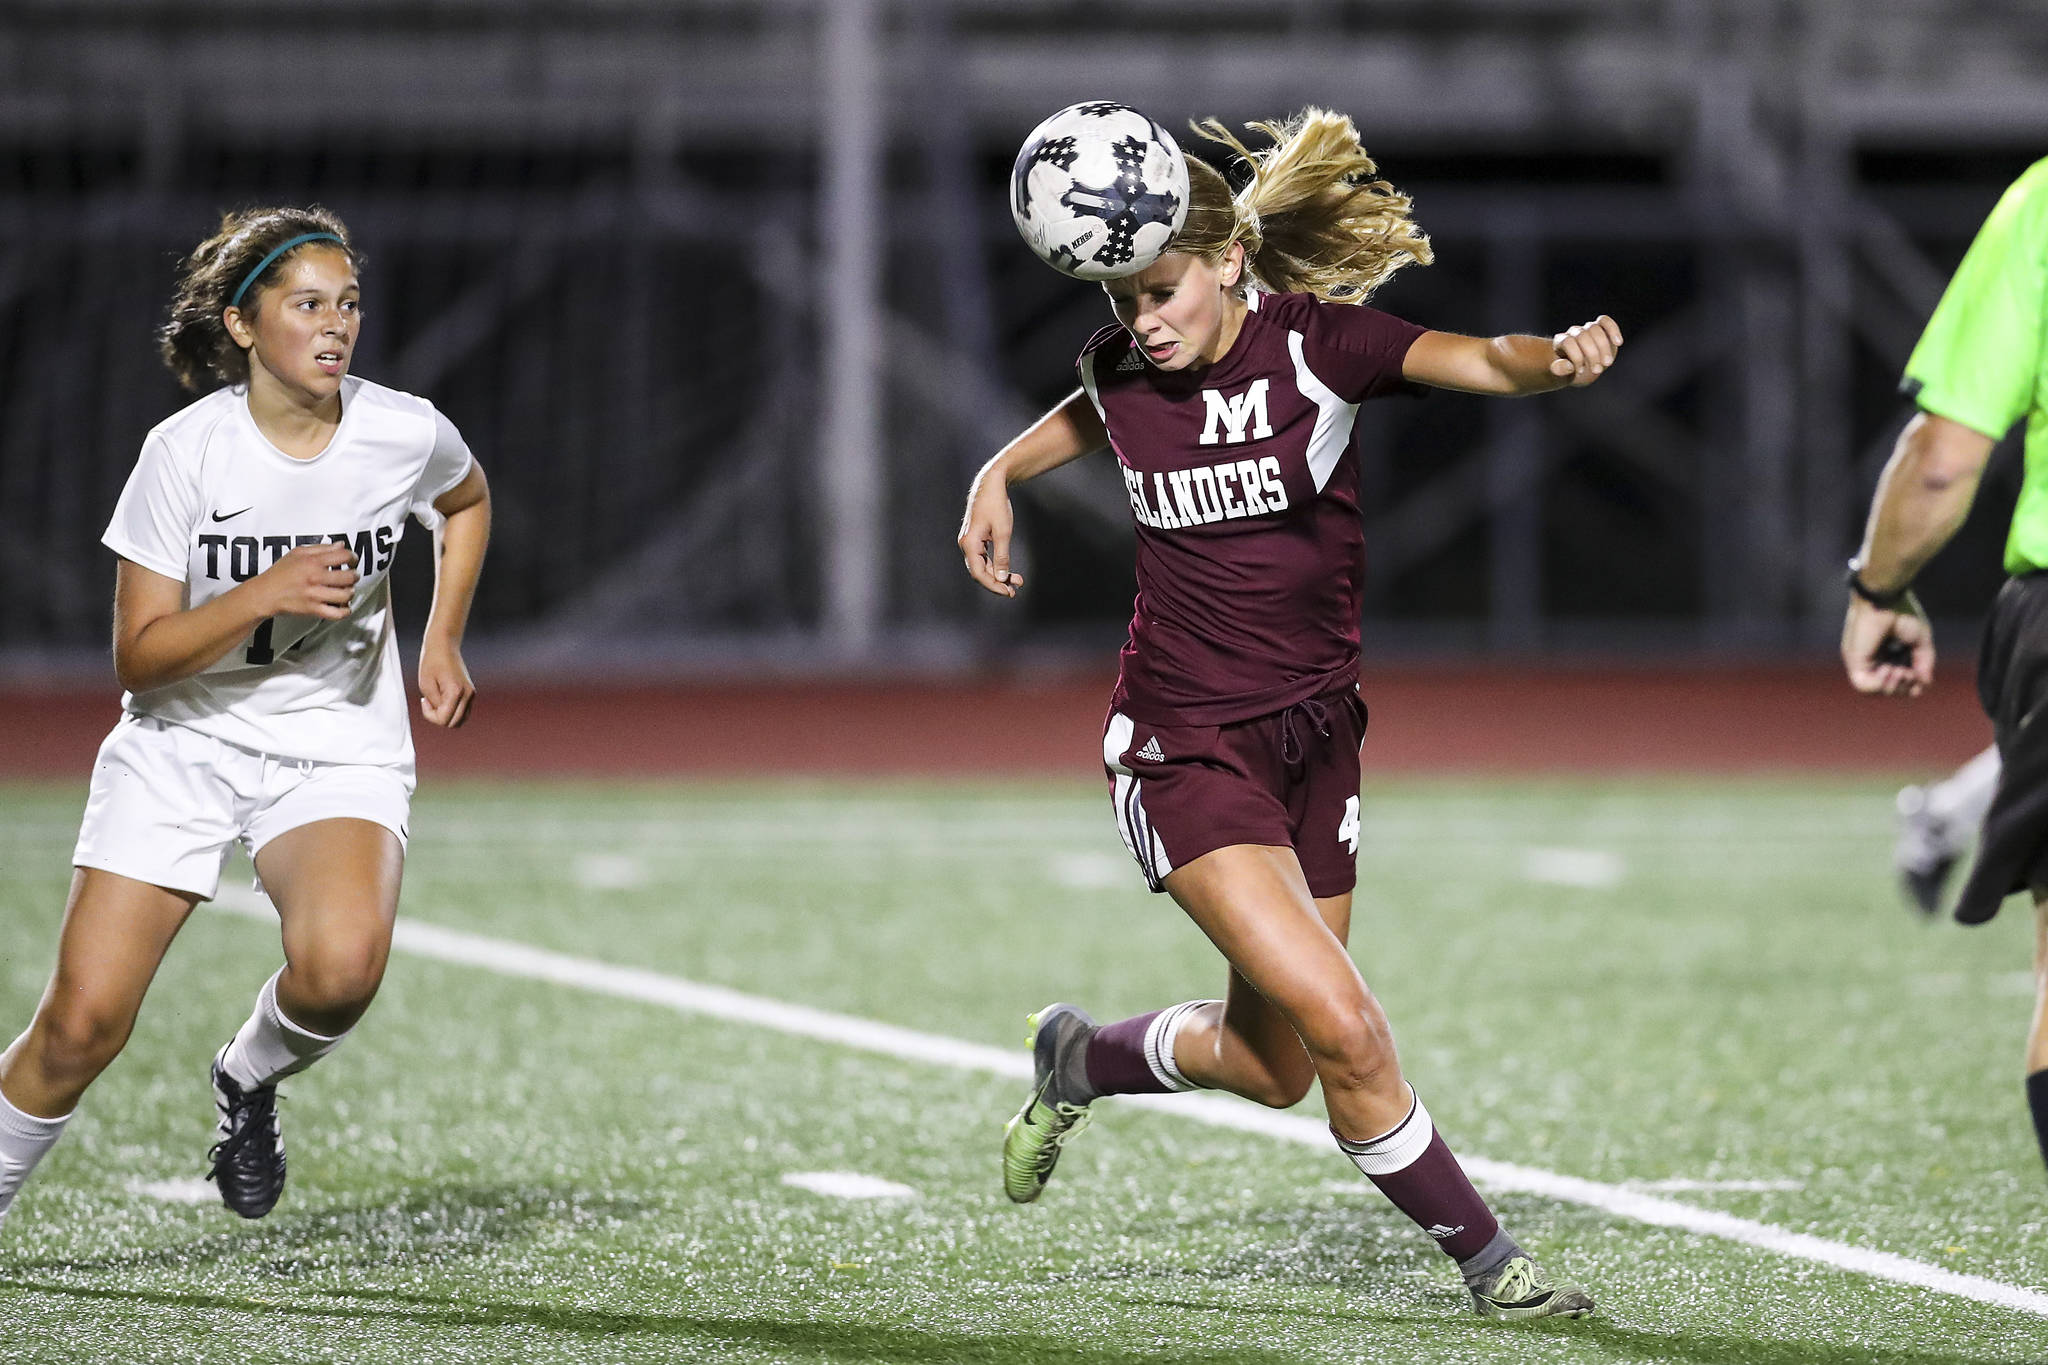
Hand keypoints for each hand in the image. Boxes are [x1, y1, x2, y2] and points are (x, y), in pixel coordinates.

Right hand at [253, 542, 358, 618]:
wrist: (264, 593)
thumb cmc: (279, 573)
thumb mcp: (297, 553)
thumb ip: (321, 548)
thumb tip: (340, 545)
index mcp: (312, 561)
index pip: (344, 555)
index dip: (353, 558)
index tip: (353, 561)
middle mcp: (315, 577)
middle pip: (349, 576)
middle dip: (354, 576)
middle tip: (352, 576)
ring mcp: (314, 594)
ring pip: (346, 595)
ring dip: (350, 592)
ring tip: (346, 590)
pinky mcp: (313, 609)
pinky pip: (337, 613)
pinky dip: (345, 611)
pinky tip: (343, 606)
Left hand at [418, 635, 475, 727]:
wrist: (444, 646)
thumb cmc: (432, 663)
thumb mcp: (426, 685)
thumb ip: (434, 704)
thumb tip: (443, 716)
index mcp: (456, 692)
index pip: (444, 719)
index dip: (430, 715)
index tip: (424, 700)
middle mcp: (468, 695)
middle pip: (454, 723)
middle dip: (438, 718)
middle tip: (429, 702)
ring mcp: (471, 694)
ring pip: (461, 720)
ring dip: (446, 716)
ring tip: (436, 702)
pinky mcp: (471, 693)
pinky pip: (462, 711)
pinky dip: (452, 711)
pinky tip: (442, 699)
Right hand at [958, 478, 1024, 598]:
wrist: (991, 484)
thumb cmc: (996, 505)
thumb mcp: (1003, 532)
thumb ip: (1002, 557)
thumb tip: (1000, 578)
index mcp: (968, 543)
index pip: (978, 573)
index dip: (993, 586)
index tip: (1008, 592)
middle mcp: (966, 544)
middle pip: (979, 572)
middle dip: (997, 582)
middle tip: (1015, 590)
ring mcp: (970, 541)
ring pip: (983, 566)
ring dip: (998, 575)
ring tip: (1017, 581)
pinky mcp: (976, 538)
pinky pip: (984, 557)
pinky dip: (996, 565)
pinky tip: (1008, 571)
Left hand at [1549, 315, 1622, 385]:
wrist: (1579, 368)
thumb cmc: (1569, 371)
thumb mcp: (1561, 374)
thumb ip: (1560, 370)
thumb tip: (1568, 366)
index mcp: (1560, 341)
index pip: (1568, 342)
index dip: (1576, 357)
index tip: (1580, 372)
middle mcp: (1573, 332)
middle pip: (1583, 336)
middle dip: (1592, 354)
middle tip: (1597, 370)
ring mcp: (1586, 329)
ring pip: (1595, 329)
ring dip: (1603, 347)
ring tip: (1607, 363)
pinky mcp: (1600, 328)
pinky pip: (1605, 322)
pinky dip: (1613, 330)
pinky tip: (1618, 343)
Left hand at [1842, 593, 1933, 696]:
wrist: (1887, 598)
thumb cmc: (1903, 612)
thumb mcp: (1919, 641)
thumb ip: (1923, 663)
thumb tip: (1926, 683)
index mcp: (1887, 655)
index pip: (1897, 682)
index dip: (1910, 686)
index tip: (1918, 675)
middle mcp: (1872, 659)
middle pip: (1887, 689)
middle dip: (1903, 688)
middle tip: (1909, 673)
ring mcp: (1862, 660)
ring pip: (1875, 690)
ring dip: (1893, 687)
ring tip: (1900, 671)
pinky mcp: (1854, 660)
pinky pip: (1863, 686)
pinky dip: (1880, 684)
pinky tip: (1889, 669)